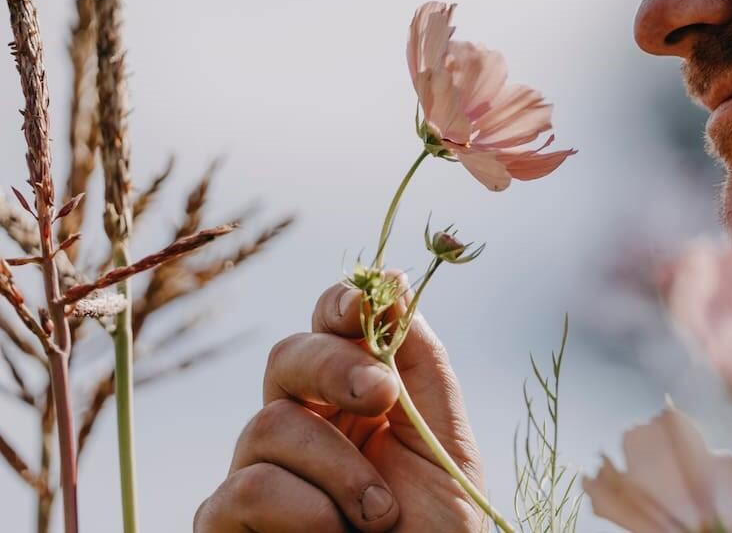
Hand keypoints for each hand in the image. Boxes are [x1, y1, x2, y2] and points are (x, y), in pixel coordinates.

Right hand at [195, 272, 486, 531]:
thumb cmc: (439, 531)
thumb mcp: (445, 442)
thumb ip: (420, 363)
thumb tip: (394, 281)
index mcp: (355, 398)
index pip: (328, 327)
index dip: (340, 305)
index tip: (369, 308)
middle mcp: (303, 425)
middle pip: (287, 357)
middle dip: (332, 367)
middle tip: (381, 398)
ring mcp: (261, 472)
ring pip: (268, 423)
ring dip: (337, 469)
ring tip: (380, 516)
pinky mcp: (228, 524)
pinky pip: (245, 489)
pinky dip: (302, 512)